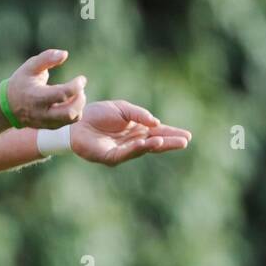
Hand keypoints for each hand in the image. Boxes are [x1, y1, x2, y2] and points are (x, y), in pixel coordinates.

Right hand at [5, 49, 86, 128]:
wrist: (8, 105)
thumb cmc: (21, 82)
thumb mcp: (30, 67)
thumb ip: (46, 58)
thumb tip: (64, 54)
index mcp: (36, 97)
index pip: (62, 94)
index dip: (76, 86)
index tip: (81, 79)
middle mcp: (41, 113)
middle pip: (70, 113)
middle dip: (80, 99)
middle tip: (80, 89)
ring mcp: (46, 122)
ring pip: (71, 119)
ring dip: (79, 106)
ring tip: (75, 94)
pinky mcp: (50, 127)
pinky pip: (68, 122)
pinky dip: (74, 111)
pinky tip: (69, 101)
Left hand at [68, 100, 190, 165]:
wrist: (77, 120)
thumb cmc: (99, 113)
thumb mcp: (123, 108)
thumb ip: (139, 114)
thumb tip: (156, 122)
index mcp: (138, 130)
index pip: (159, 132)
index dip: (172, 134)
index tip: (187, 136)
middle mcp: (133, 141)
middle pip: (155, 143)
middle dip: (169, 143)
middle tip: (184, 142)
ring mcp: (123, 150)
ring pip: (142, 149)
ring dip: (154, 145)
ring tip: (164, 140)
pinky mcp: (110, 157)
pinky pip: (126, 153)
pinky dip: (136, 148)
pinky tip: (146, 143)